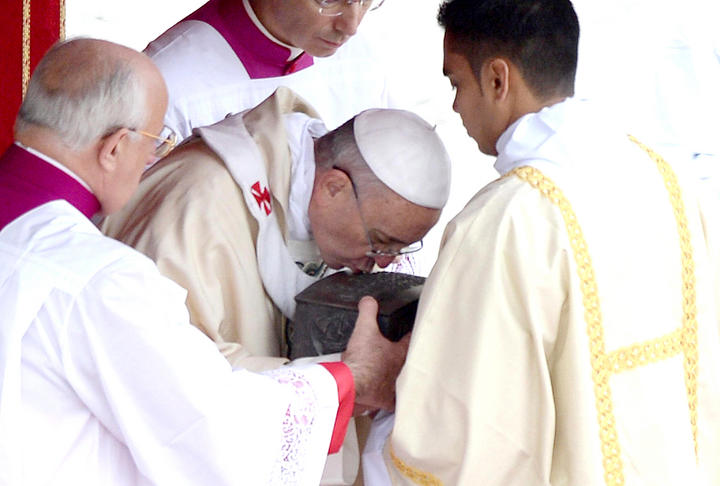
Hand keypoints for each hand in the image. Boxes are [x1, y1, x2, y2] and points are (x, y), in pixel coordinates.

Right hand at [341, 296, 410, 411]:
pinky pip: (390, 403)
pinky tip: (385, 401)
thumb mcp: (364, 329)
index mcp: (400, 354)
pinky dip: (387, 401)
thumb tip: (368, 300)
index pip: (412, 341)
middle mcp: (401, 372)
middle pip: (409, 365)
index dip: (411, 335)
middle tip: (403, 358)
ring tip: (397, 379)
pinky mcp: (384, 402)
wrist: (352, 384)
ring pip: (402, 384)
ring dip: (399, 381)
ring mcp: (394, 389)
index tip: (411, 333)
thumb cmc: (361, 361)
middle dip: (406, 361)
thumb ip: (368, 311)